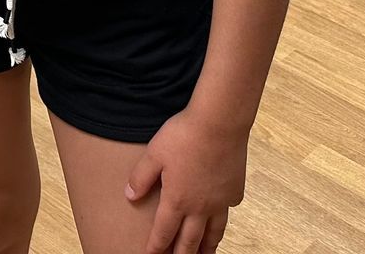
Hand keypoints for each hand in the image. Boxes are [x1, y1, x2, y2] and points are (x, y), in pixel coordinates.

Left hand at [126, 109, 246, 253]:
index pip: (164, 232)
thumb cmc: (184, 136)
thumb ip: (141, 177)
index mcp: (177, 200)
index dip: (157, 247)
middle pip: (190, 241)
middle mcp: (200, 207)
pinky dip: (221, 221)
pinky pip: (227, 212)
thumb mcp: (153, 154)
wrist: (219, 124)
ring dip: (206, 248)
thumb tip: (129, 196)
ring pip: (213, 233)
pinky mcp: (234, 192)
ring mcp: (220, 202)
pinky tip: (219, 220)